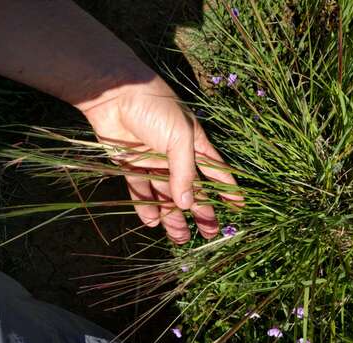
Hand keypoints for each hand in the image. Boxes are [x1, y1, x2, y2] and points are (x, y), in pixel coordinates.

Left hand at [81, 73, 241, 243]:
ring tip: (180, 238)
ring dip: (173, 216)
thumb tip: (188, 205)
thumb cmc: (155, 109)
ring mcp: (152, 161)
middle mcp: (175, 155)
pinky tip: (153, 221)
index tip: (238, 207)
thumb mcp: (179, 138)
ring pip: (166, 194)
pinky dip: (146, 206)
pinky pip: (141, 190)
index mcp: (194, 144)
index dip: (227, 188)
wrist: (114, 94)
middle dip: (201, 211)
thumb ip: (185, 172)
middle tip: (209, 233)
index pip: (215, 170)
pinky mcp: (130, 165)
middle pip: (191, 189)